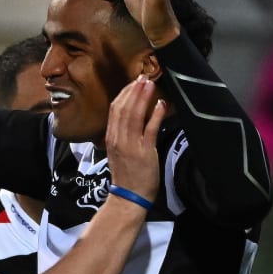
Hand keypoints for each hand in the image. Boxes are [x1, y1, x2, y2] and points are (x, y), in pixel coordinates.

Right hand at [104, 75, 166, 203]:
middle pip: (123, 108)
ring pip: (134, 115)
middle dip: (133, 91)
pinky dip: (155, 115)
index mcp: (110, 137)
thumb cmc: (126, 175)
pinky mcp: (144, 152)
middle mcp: (118, 138)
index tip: (133, 83)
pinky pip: (150, 129)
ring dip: (143, 97)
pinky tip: (161, 104)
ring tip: (150, 83)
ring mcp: (130, 145)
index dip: (124, 94)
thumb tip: (132, 118)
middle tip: (143, 76)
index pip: (114, 110)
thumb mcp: (118, 152)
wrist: (128, 197)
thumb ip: (122, 135)